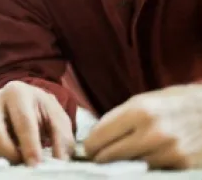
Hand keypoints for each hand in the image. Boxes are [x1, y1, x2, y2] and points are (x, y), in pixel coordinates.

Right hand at [0, 81, 74, 164]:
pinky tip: (9, 156)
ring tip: (19, 158)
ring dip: (1, 156)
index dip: (29, 146)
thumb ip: (62, 139)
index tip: (36, 164)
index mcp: (17, 93)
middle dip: (9, 153)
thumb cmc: (42, 111)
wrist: (25, 103)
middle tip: (24, 164)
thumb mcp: (58, 119)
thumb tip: (59, 161)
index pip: (22, 121)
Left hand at [84, 85, 201, 168]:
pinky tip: (144, 160)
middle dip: (101, 158)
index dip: (90, 146)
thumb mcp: (144, 100)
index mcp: (139, 111)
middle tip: (98, 158)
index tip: (88, 149)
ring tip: (123, 157)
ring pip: (130, 168)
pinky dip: (144, 169)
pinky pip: (152, 172)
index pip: (99, 137)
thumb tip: (93, 137)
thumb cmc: (175, 102)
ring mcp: (170, 152)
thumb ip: (118, 118)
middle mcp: (153, 133)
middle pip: (110, 156)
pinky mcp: (183, 167)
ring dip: (123, 165)